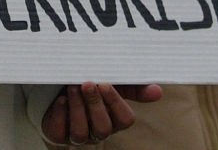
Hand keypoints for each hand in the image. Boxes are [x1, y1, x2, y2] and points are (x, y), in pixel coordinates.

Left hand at [42, 82, 161, 145]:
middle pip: (103, 127)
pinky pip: (60, 132)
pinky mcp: (59, 135)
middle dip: (94, 104)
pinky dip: (60, 115)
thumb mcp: (112, 81)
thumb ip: (133, 85)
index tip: (105, 84)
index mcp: (115, 118)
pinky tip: (60, 100)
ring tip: (71, 88)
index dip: (115, 103)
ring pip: (81, 133)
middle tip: (87, 83)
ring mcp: (78, 135)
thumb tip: (158, 91)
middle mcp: (98, 130)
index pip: (124, 119)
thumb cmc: (91, 85)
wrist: (59, 87)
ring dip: (77, 108)